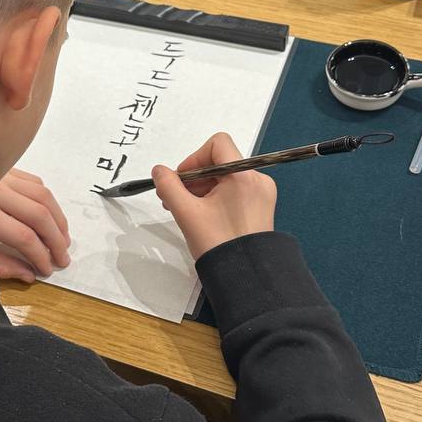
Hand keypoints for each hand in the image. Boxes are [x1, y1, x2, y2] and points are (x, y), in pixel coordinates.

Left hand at [0, 170, 70, 282]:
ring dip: (58, 218)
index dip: (41, 256)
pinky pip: (33, 182)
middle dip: (57, 240)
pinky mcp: (1, 169)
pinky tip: (48, 216)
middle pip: (40, 215)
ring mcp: (0, 176)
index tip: (47, 270)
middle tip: (63, 258)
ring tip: (63, 239)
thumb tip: (29, 274)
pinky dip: (46, 200)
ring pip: (43, 195)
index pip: (25, 238)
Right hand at [152, 132, 275, 261]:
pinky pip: (235, 192)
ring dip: (203, 189)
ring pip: (226, 178)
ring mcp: (262, 194)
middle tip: (174, 199)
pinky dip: (216, 198)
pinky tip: (202, 216)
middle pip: (220, 162)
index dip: (194, 157)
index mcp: (244, 175)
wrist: (246, 277)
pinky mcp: (261, 207)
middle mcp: (258, 179)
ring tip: (185, 210)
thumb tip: (159, 170)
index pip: (217, 143)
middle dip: (194, 177)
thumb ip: (169, 186)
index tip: (181, 180)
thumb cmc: (218, 243)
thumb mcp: (187, 213)